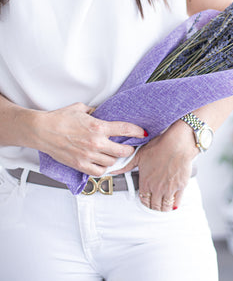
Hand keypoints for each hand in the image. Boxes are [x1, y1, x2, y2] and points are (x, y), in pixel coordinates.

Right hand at [29, 102, 145, 175]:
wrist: (42, 130)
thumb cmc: (59, 119)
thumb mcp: (81, 108)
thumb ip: (95, 111)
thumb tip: (102, 112)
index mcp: (98, 127)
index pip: (125, 129)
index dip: (137, 131)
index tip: (142, 132)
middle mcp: (96, 142)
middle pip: (122, 150)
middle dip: (129, 149)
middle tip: (130, 147)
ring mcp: (88, 155)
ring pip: (112, 162)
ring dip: (115, 159)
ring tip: (114, 155)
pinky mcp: (80, 164)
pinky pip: (99, 172)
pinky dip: (104, 169)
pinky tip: (104, 164)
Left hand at [111, 120, 199, 210]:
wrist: (177, 144)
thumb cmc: (160, 146)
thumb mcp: (139, 155)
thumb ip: (126, 165)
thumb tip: (114, 169)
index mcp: (146, 182)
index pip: (143, 200)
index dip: (145, 202)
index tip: (146, 201)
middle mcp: (157, 188)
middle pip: (154, 206)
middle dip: (154, 207)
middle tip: (155, 206)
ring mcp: (169, 189)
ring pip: (165, 207)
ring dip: (164, 208)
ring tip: (164, 207)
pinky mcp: (181, 186)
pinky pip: (177, 201)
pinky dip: (175, 204)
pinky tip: (174, 204)